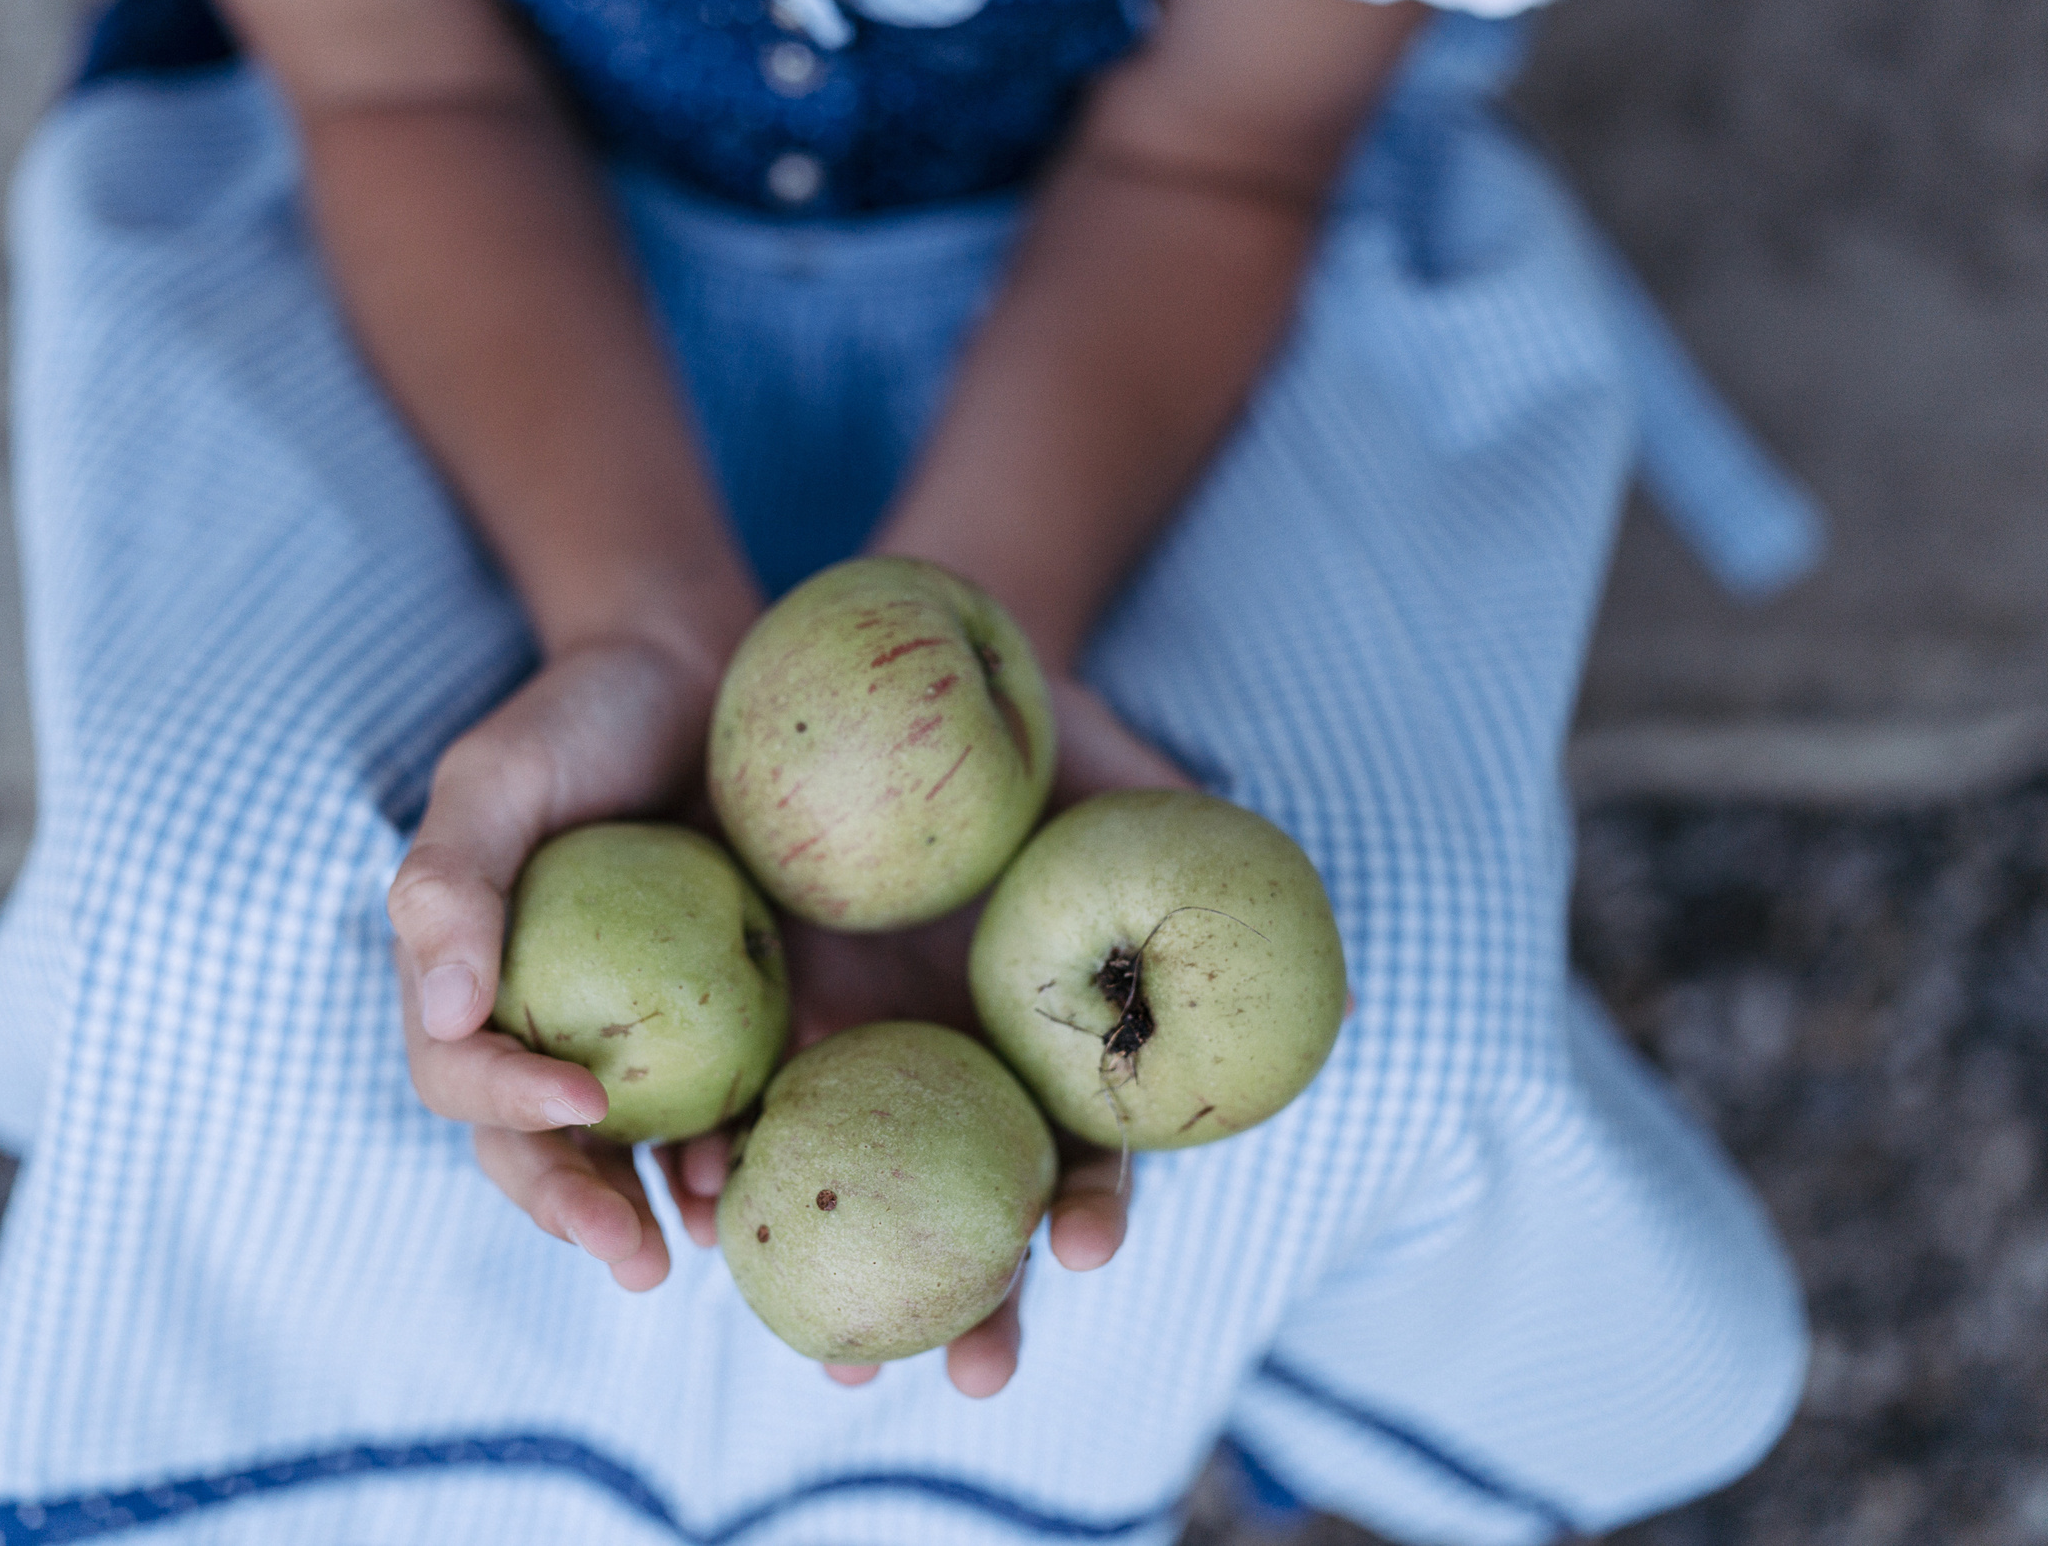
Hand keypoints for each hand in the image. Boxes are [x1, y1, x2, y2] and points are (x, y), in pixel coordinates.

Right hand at [389, 633, 731, 1291]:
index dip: (508, 1104)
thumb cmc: (580, 717)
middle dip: (579, 1213)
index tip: (581, 1101)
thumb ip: (450, 883)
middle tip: (633, 1260)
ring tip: (708, 1238)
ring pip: (628, 1153)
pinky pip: (719, 1106)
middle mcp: (537, 1028)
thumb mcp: (498, 777)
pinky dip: (736, 1146)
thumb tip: (440, 1016)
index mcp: (464, 985)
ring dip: (659, 1207)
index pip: (460, 1075)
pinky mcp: (718, 1024)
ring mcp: (627, 1035)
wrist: (697, 673)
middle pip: (538, 1149)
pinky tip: (769, 1168)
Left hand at [663, 674, 1192, 1396]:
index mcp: (1051, 1048)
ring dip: (845, 1283)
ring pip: (852, 1195)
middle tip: (973, 1378)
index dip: (1093, 1211)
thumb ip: (1208, 872)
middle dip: (973, 1310)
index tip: (1088, 1253)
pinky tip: (707, 1211)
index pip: (1085, 1154)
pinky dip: (727, 1168)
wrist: (894, 669)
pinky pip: (744, 1107)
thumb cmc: (1042, 738)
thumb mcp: (1129, 787)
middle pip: (968, 1212)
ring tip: (836, 1357)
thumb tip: (1339, 986)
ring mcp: (860, 1053)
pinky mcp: (767, 1015)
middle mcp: (957, 1070)